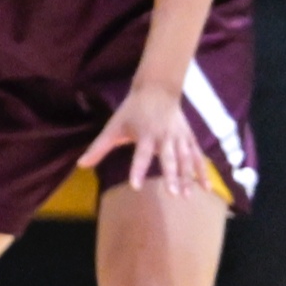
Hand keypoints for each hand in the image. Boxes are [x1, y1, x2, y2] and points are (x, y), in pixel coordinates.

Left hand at [79, 80, 212, 195]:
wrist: (158, 89)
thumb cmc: (133, 110)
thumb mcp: (114, 127)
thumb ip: (99, 148)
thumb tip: (81, 165)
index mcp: (146, 134)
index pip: (142, 155)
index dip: (138, 170)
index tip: (136, 186)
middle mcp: (165, 137)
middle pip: (170, 159)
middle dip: (173, 176)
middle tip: (174, 194)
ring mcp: (180, 138)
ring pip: (186, 159)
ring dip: (188, 178)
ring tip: (188, 196)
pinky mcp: (189, 138)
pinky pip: (198, 157)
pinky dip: (202, 172)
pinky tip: (205, 188)